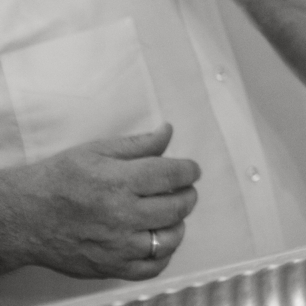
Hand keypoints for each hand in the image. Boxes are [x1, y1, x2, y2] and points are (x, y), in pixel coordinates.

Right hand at [0, 124, 198, 279]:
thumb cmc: (59, 179)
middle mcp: (122, 215)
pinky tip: (156, 239)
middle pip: (178, 206)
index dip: (189, 170)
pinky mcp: (109, 267)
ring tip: (168, 214)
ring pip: (170, 239)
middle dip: (187, 194)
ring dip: (177, 224)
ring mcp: (117, 246)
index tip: (189, 170)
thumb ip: (138, 144)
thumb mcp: (96, 151)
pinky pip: (151, 268)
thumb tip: (169, 131)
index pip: (174, 175)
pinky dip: (163, 255)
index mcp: (119, 182)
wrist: (22, 217)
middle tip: (181, 190)